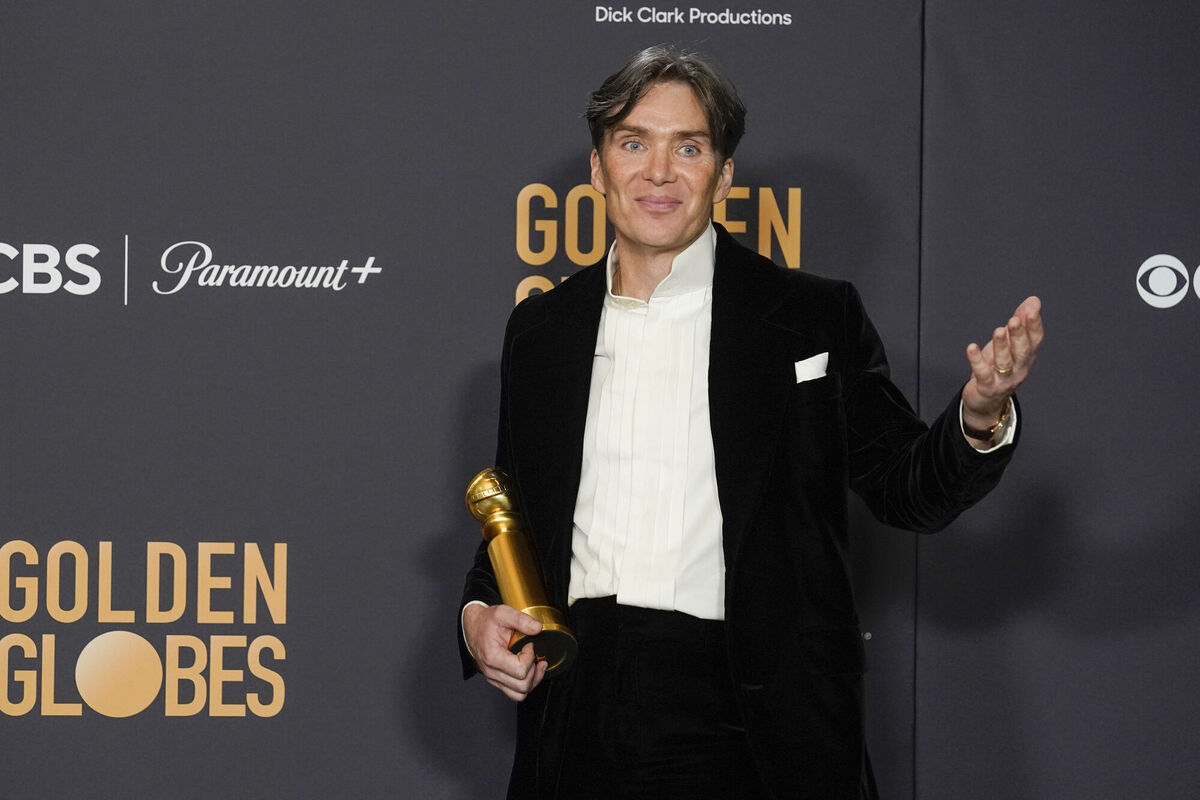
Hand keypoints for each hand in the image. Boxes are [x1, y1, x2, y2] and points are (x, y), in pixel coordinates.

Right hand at [462, 603, 547, 701]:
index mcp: (492, 656)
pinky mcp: (497, 681)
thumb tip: (538, 628)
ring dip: (533, 680)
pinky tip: (530, 671)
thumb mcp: (503, 613)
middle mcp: (492, 672)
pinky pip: (515, 693)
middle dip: (534, 669)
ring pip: (520, 694)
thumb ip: (521, 619)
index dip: (530, 656)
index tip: (529, 645)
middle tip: (532, 653)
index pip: (520, 670)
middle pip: (522, 685)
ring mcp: (494, 678)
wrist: (474, 626)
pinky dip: (527, 684)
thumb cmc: (486, 622)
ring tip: (535, 664)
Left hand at [962, 296, 1043, 434]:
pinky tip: (970, 348)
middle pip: (1022, 351)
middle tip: (1015, 319)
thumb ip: (1021, 323)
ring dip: (1001, 346)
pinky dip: (977, 360)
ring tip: (998, 330)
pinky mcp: (987, 387)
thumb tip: (1034, 300)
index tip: (1032, 310)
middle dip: (1019, 335)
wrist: (986, 401)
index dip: (1034, 326)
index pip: (1035, 341)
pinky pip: (982, 373)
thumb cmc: (998, 368)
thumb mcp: (1009, 344)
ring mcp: (1004, 380)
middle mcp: (1019, 369)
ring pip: (1004, 362)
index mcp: (1026, 357)